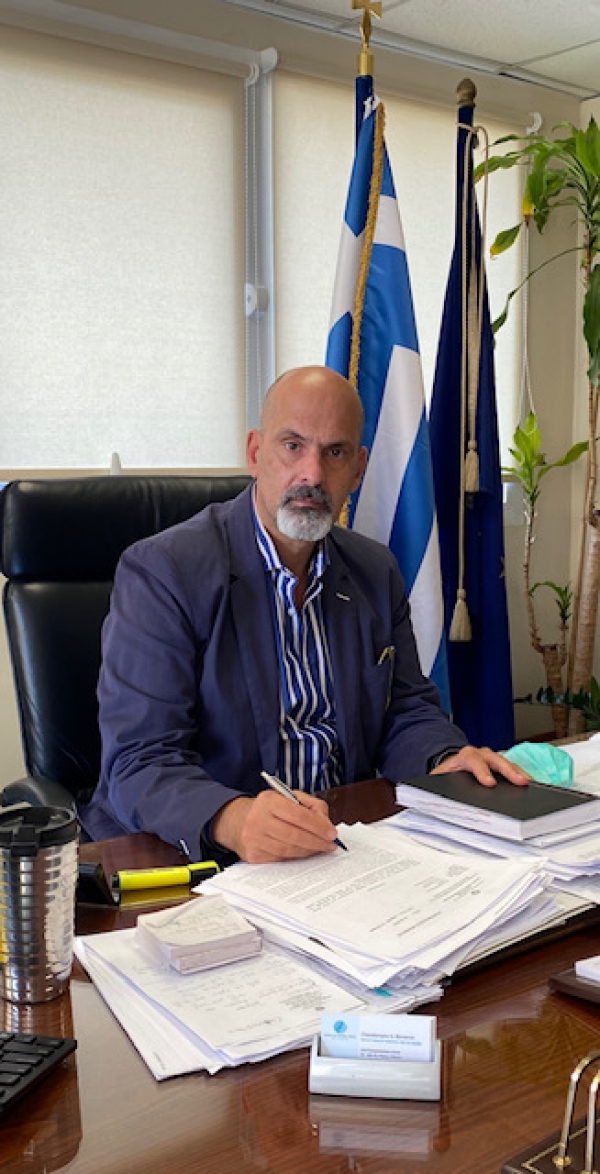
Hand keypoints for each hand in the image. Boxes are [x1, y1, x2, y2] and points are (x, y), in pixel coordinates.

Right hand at [211, 789, 337, 862]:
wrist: (237, 821)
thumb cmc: (267, 809)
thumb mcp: (287, 797)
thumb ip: (310, 805)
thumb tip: (326, 824)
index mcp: (268, 800)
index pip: (299, 815)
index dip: (319, 826)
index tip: (332, 833)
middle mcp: (258, 819)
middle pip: (295, 835)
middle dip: (317, 842)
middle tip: (330, 845)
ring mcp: (253, 839)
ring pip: (289, 850)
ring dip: (309, 851)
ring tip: (320, 849)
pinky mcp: (253, 855)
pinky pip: (280, 859)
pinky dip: (295, 857)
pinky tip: (304, 853)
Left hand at [431, 745, 529, 787]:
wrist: (452, 765)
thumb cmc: (447, 774)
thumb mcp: (439, 779)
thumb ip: (438, 785)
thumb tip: (437, 801)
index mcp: (464, 757)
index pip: (473, 760)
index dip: (482, 771)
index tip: (490, 783)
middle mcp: (480, 754)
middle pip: (496, 759)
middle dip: (509, 770)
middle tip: (521, 781)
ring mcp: (492, 758)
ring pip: (506, 762)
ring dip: (518, 772)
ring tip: (529, 783)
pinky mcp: (499, 765)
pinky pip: (511, 768)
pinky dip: (520, 775)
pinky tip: (529, 784)